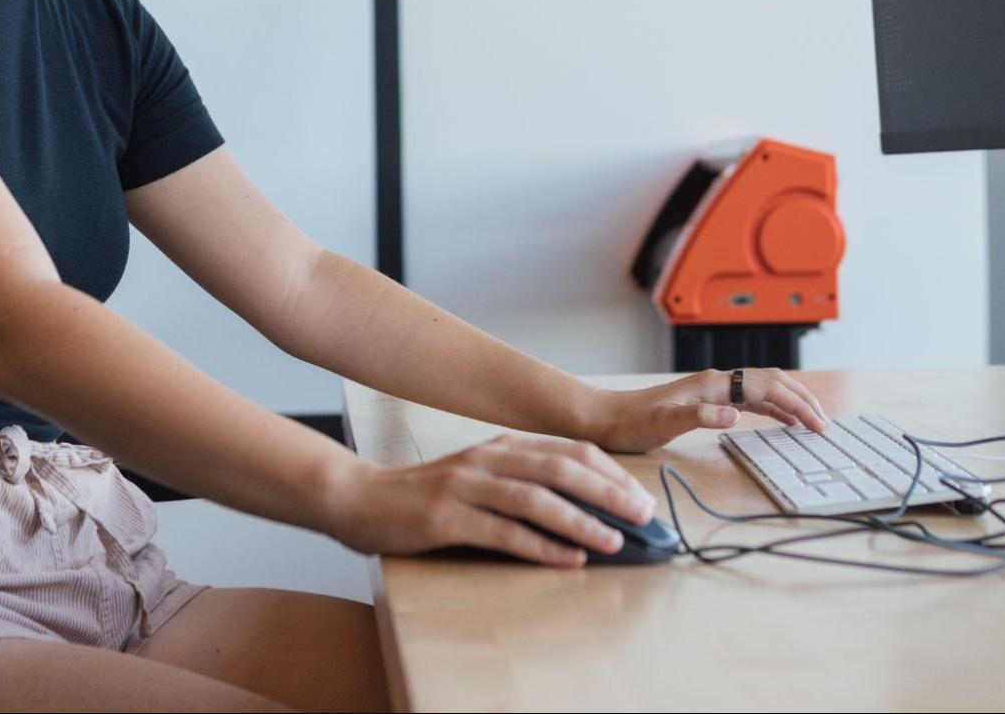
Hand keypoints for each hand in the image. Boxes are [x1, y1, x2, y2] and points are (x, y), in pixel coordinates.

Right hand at [321, 433, 658, 567]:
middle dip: (608, 491)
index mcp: (500, 445)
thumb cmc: (425, 495)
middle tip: (643, 515)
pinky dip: (541, 547)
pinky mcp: (447, 518)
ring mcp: (465, 486)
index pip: (568, 449)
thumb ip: (521, 484)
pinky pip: (503, 533)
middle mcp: (487, 459)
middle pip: (560, 468)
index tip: (641, 496)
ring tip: (614, 540)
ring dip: (581, 520)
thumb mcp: (478, 477)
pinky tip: (568, 560)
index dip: (609, 472)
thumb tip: (581, 509)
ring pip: (535, 499)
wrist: (360, 499)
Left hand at [587, 367, 830, 452]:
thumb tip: (735, 414)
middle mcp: (716, 382)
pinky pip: (751, 401)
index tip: (817, 424)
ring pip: (763, 390)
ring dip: (790, 403)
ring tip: (813, 423)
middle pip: (771, 382)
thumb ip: (699, 416)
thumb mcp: (664, 422)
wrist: (607, 418)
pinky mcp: (708, 402)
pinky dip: (773, 409)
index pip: (766, 387)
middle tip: (824, 424)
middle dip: (801, 400)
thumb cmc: (632, 421)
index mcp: (712, 384)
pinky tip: (781, 421)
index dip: (795, 404)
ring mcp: (713, 391)